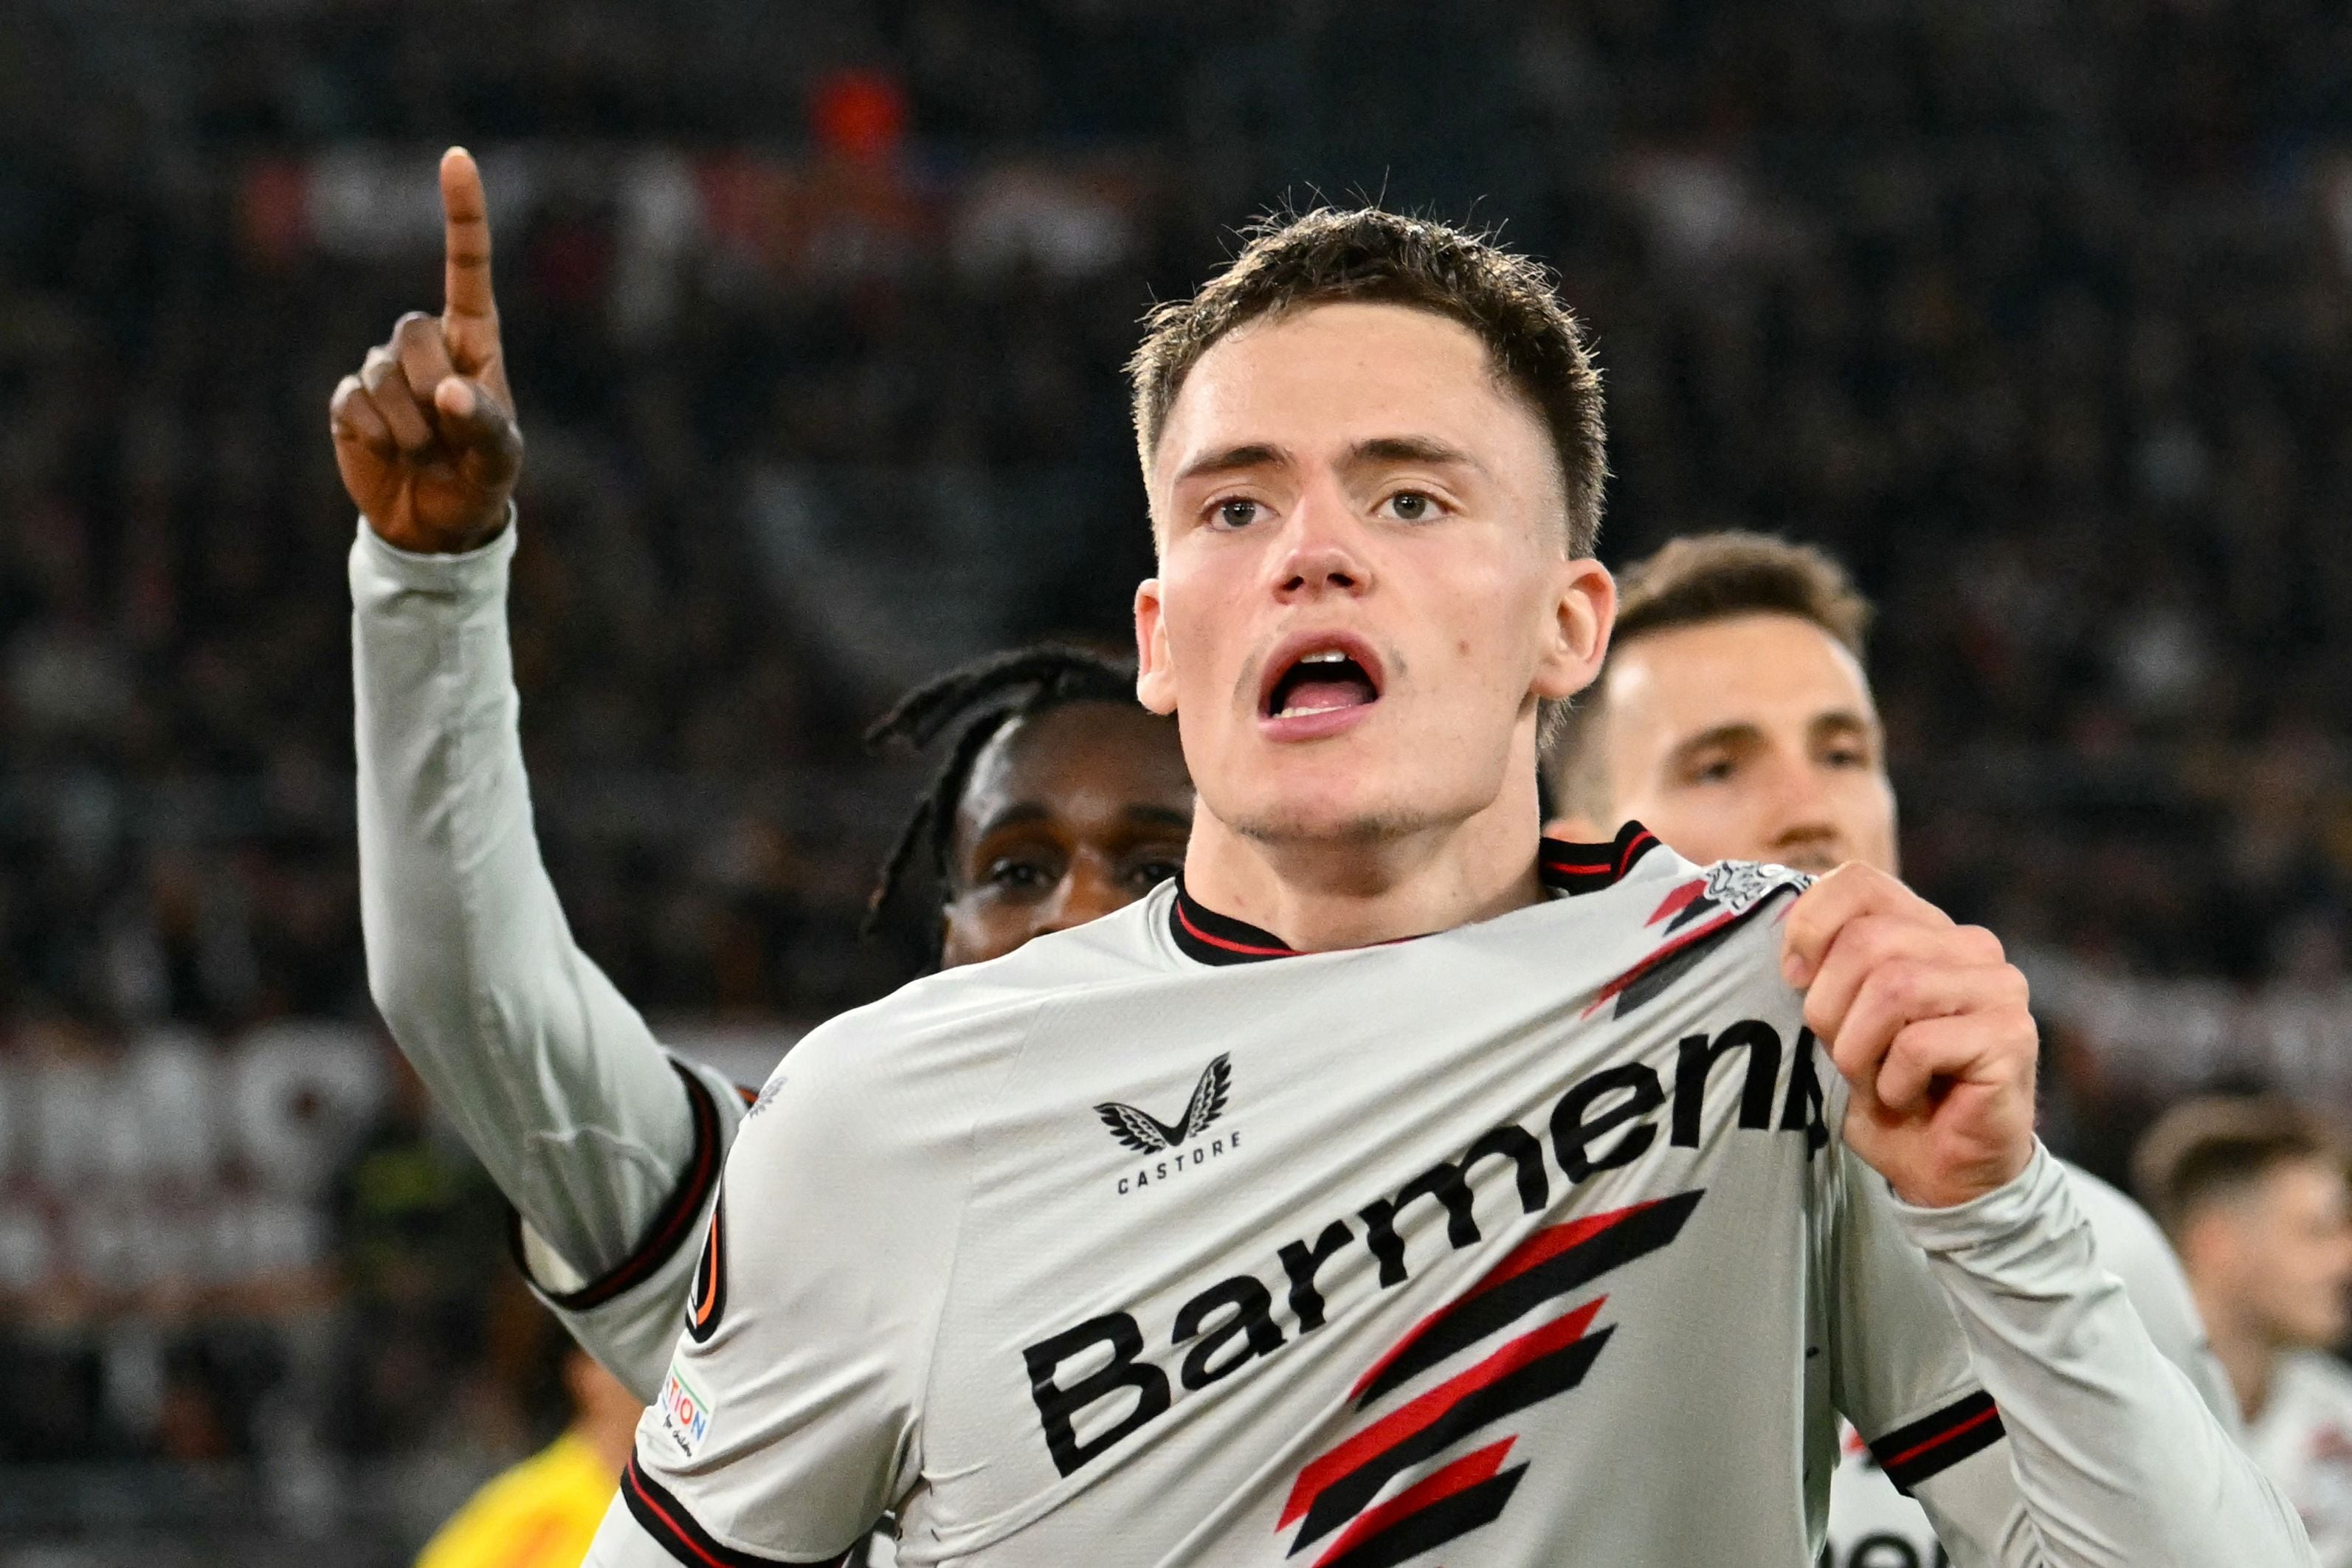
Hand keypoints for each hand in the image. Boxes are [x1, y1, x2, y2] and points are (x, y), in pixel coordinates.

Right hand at [329, 148, 522, 552]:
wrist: (436, 524)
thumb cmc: (480, 481)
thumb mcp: (500, 461)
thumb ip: (484, 425)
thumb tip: (447, 392)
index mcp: (474, 341)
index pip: (467, 267)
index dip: (462, 214)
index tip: (456, 156)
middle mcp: (425, 345)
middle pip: (412, 332)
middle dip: (430, 388)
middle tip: (447, 434)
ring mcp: (381, 369)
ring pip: (381, 374)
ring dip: (408, 427)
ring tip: (425, 454)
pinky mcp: (348, 400)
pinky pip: (353, 403)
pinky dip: (376, 436)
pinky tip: (389, 452)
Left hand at [1780, 864, 2037, 1208]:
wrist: (1942, 1170)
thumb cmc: (1885, 1090)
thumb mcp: (1838, 1021)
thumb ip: (1821, 969)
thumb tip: (1782, 941)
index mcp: (1925, 929)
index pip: (1859, 882)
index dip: (1809, 927)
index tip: (1793, 981)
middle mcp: (1970, 946)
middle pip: (1866, 941)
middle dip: (1830, 1009)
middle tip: (1844, 1056)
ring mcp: (2000, 987)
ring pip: (1893, 989)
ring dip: (1859, 1051)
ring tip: (1873, 1080)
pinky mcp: (2013, 1035)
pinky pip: (1919, 1044)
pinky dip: (1892, 1084)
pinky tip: (1907, 1099)